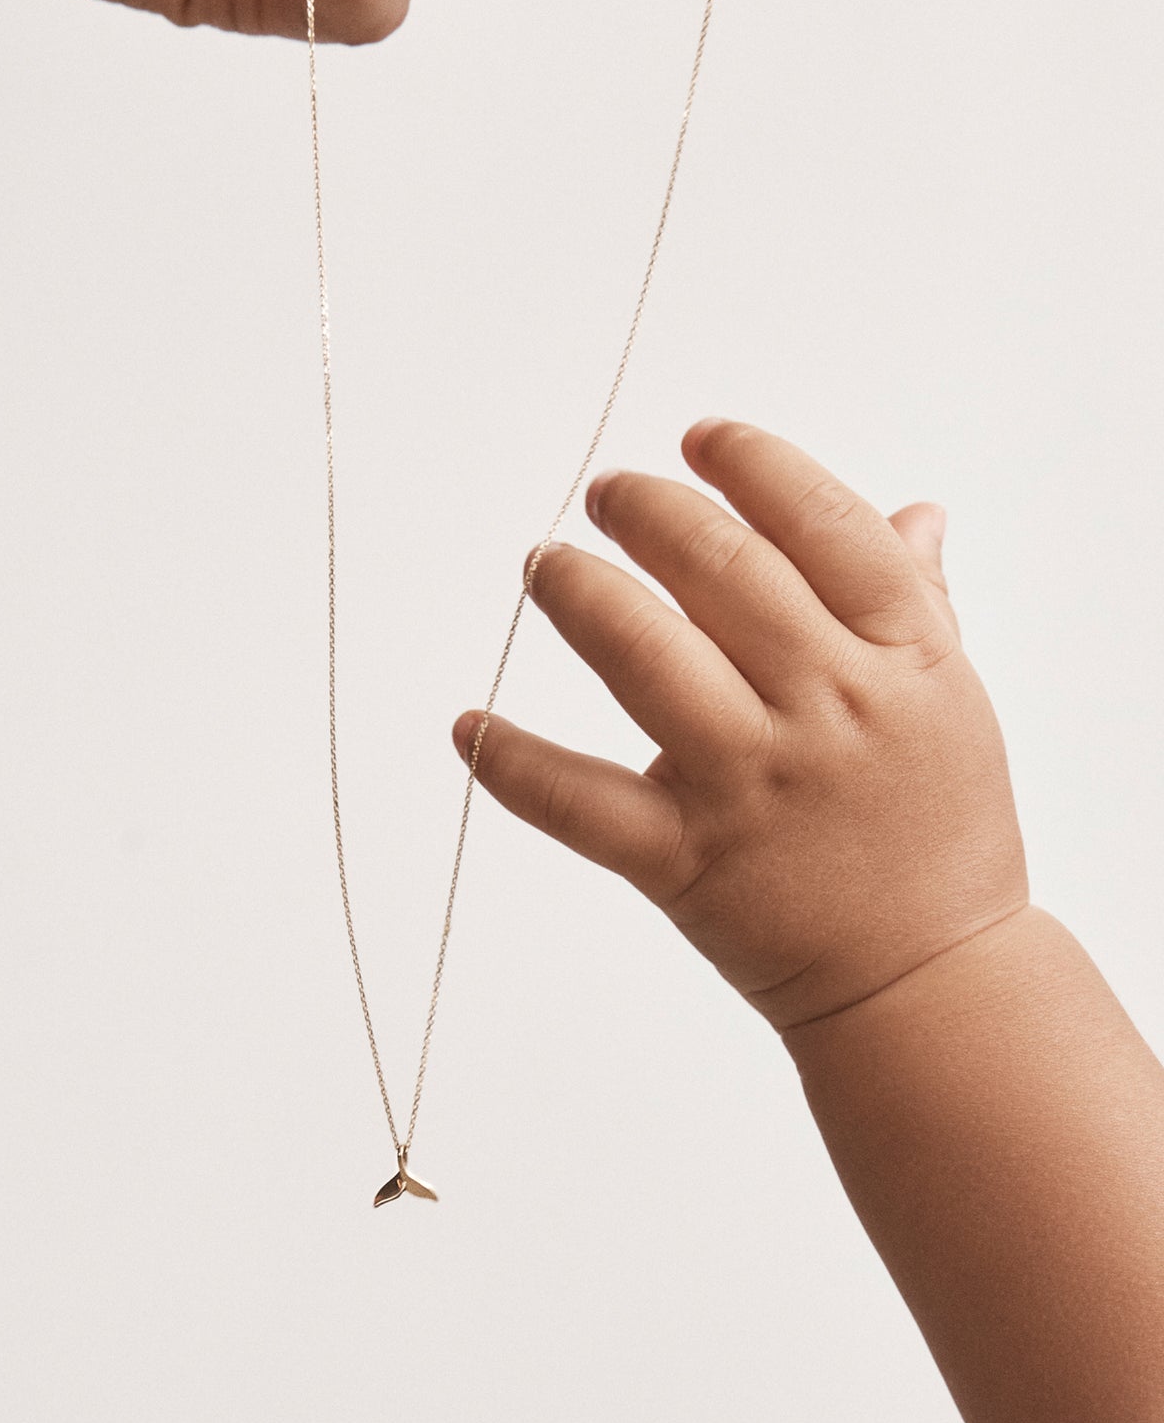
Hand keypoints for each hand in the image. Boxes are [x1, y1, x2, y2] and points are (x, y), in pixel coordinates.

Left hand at [455, 419, 1030, 1032]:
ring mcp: (752, 786)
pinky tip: (468, 726)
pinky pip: (577, 800)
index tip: (700, 439)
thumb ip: (919, 601)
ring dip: (576, 592)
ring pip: (640, 654)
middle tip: (605, 495)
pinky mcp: (685, 861)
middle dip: (646, 510)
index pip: (822, 522)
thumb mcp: (954, 703)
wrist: (929, 984)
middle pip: (719, 568)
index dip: (751, 462)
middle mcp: (830, 708)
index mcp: (908, 656)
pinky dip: (511, 762)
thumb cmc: (939, 830)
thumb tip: (911, 510)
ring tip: (545, 566)